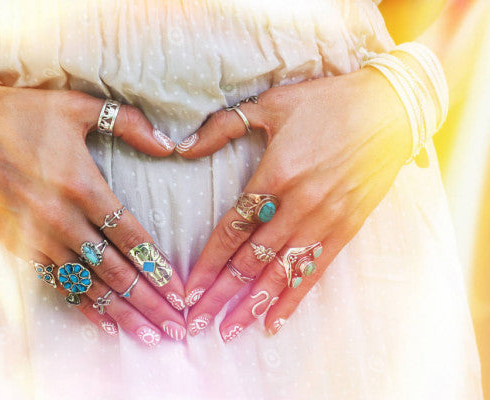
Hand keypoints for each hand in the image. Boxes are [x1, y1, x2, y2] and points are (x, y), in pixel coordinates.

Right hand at [0, 84, 186, 345]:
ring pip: (88, 284)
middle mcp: (61, 218)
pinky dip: (82, 304)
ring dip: (120, 311)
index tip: (178, 289)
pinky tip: (103, 324)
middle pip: (115, 269)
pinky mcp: (18, 244)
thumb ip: (128, 123)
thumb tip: (170, 145)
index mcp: (82, 184)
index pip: (130, 234)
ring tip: (148, 335)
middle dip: (148, 300)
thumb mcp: (77, 107)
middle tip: (174, 325)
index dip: (157, 264)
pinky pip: (56, 281)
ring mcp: (38, 235)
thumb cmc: (22, 113)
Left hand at [178, 67, 410, 339]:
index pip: (232, 228)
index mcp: (275, 174)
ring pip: (280, 272)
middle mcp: (298, 204)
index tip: (188, 288)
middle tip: (197, 322)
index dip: (208, 262)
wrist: (390, 109)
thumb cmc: (326, 103)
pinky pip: (315, 270)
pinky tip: (275, 321)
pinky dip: (294, 298)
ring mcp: (324, 219)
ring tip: (228, 330)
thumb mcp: (271, 104)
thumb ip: (223, 127)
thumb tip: (183, 148)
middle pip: (251, 259)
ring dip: (252, 304)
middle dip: (221, 294)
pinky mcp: (346, 228)